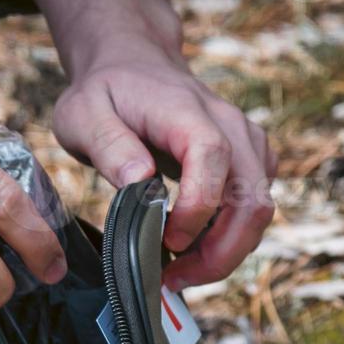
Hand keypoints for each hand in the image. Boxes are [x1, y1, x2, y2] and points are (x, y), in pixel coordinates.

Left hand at [32, 0, 275, 288]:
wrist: (134, 65)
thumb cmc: (106, 93)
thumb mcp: (83, 114)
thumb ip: (109, 146)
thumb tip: (140, 180)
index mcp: (189, 112)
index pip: (215, 161)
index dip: (198, 209)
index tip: (168, 242)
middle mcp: (231, 127)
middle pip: (252, 199)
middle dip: (220, 253)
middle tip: (175, 279)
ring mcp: (247, 143)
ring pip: (260, 210)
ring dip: (226, 252)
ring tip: (180, 272)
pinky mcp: (251, 160)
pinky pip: (256, 207)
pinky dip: (231, 237)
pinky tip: (194, 248)